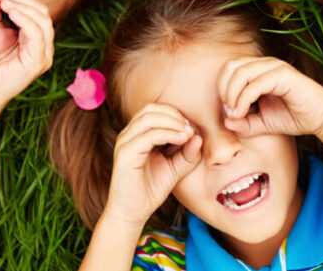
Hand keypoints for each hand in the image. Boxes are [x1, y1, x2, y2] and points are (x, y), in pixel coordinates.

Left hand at [0, 0, 54, 108]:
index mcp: (35, 36)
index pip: (36, 9)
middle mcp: (44, 44)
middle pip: (42, 11)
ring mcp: (44, 53)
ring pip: (43, 20)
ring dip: (23, 6)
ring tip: (4, 1)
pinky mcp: (39, 61)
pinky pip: (37, 35)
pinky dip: (25, 20)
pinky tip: (11, 11)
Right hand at [105, 104, 201, 227]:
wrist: (132, 213)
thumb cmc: (150, 190)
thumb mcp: (175, 169)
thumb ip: (187, 154)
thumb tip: (198, 136)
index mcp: (137, 135)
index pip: (155, 111)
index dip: (175, 115)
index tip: (192, 129)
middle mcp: (128, 135)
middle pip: (151, 109)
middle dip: (174, 115)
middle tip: (190, 128)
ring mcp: (125, 142)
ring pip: (149, 117)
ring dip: (172, 122)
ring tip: (187, 133)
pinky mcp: (125, 154)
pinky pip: (148, 135)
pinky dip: (167, 133)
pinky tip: (181, 139)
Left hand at [218, 56, 322, 138]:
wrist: (322, 119)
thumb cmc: (293, 117)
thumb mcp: (262, 123)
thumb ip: (243, 123)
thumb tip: (226, 121)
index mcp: (259, 70)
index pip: (230, 69)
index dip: (221, 88)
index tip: (227, 111)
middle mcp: (266, 64)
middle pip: (232, 66)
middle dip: (223, 89)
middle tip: (228, 111)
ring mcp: (275, 67)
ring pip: (241, 71)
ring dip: (232, 94)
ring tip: (235, 113)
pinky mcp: (284, 75)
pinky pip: (256, 83)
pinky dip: (244, 98)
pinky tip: (243, 112)